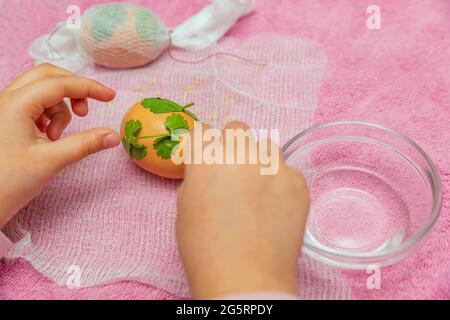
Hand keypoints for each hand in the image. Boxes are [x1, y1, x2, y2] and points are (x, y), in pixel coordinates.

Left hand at [0, 63, 119, 228]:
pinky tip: (48, 138)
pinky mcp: (7, 120)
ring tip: (57, 138)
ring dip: (59, 108)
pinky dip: (48, 116)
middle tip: (85, 112)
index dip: (89, 87)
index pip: (60, 83)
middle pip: (48, 77)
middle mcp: (8, 100)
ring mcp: (5, 109)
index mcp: (16, 104)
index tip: (110, 96)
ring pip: (41, 91)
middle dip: (72, 90)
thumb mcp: (51, 161)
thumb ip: (85, 144)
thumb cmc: (6, 183)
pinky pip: (34, 106)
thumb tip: (113, 136)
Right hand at [176, 122, 308, 298]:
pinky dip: (279, 181)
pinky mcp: (298, 182)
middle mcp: (241, 153)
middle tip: (231, 171)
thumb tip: (208, 169)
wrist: (246, 279)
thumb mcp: (185, 207)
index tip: (205, 157)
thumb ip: (198, 177)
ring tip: (256, 188)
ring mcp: (274, 166)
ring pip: (265, 145)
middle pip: (236, 129)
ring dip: (258, 159)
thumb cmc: (206, 249)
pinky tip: (274, 205)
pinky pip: (287, 170)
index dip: (201, 146)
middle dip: (230, 145)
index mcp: (207, 158)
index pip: (202, 132)